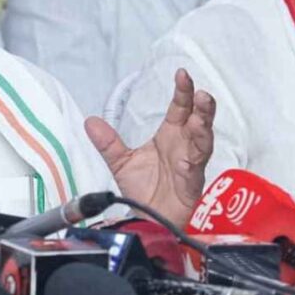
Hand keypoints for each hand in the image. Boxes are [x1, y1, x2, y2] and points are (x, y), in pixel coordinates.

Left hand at [85, 69, 214, 225]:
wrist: (148, 219)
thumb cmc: (144, 191)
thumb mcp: (121, 161)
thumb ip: (108, 142)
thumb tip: (90, 121)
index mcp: (170, 136)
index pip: (180, 108)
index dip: (182, 91)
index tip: (182, 74)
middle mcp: (183, 145)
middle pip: (197, 119)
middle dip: (200, 104)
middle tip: (199, 90)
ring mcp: (190, 162)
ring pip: (203, 138)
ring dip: (205, 122)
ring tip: (204, 105)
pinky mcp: (191, 180)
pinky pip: (197, 162)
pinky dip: (197, 150)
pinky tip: (197, 138)